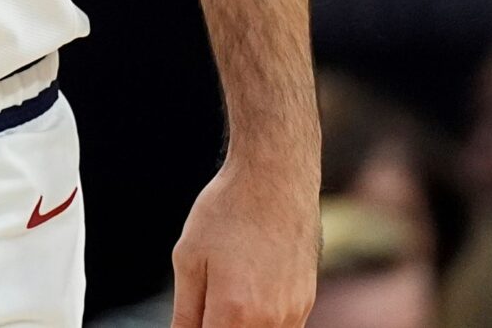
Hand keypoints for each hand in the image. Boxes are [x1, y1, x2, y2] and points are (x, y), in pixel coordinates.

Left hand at [171, 157, 318, 327]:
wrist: (275, 178)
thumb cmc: (227, 212)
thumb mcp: (189, 258)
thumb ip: (185, 313)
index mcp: (234, 313)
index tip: (195, 314)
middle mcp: (270, 322)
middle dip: (216, 324)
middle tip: (208, 297)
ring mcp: (293, 314)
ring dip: (239, 324)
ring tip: (229, 288)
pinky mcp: (306, 303)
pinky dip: (261, 321)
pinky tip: (247, 292)